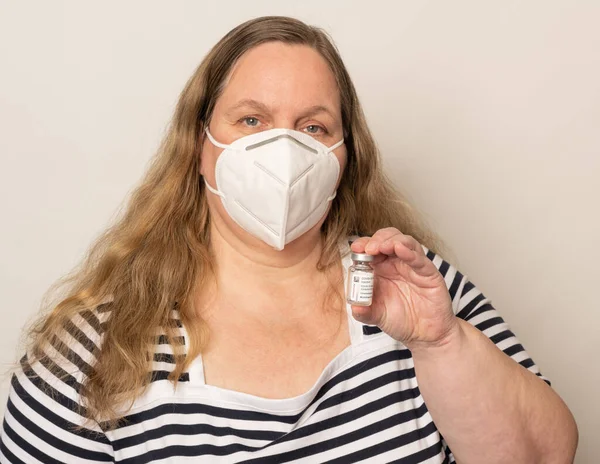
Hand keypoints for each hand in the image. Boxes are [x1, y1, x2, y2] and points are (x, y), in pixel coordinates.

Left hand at [350, 227, 458, 349]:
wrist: (425, 335)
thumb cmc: (401, 321)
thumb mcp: (376, 316)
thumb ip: (364, 312)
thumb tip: (354, 308)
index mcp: (382, 269)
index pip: (371, 248)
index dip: (363, 245)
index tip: (355, 248)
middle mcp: (397, 264)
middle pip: (388, 239)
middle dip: (377, 239)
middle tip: (369, 248)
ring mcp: (413, 267)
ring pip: (405, 242)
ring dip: (392, 240)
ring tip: (383, 246)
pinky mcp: (429, 274)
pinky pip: (420, 259)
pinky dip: (409, 252)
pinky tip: (400, 249)